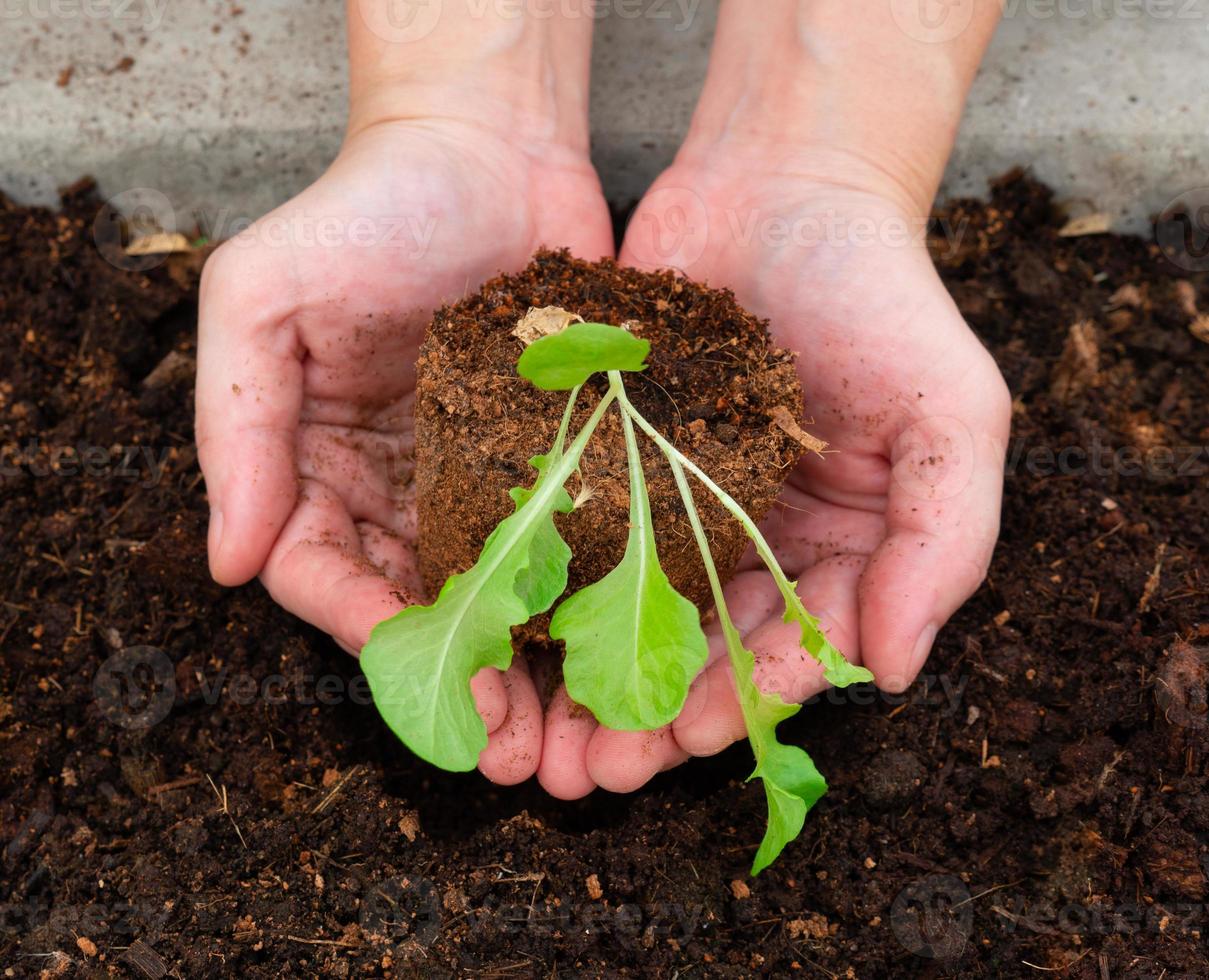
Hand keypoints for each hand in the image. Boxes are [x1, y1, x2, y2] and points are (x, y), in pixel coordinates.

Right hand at [196, 116, 612, 784]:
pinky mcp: (563, 459)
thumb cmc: (365, 208)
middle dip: (464, 685)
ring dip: (536, 675)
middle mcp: (401, 490)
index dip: (369, 634)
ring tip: (579, 737)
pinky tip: (630, 650)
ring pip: (505, 601)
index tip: (423, 679)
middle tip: (514, 753)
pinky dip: (594, 602)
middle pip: (424, 612)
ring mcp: (486, 480)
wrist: (487, 147)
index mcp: (321, 469)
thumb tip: (224, 561)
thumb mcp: (260, 298)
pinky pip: (574, 544)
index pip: (327, 578)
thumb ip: (235, 426)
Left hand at [534, 147, 1010, 798]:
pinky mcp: (609, 455)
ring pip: (621, 611)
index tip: (677, 744)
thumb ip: (942, 542)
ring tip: (528, 734)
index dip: (737, 707)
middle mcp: (751, 541)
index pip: (788, 655)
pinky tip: (495, 629)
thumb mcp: (951, 413)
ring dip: (578, 679)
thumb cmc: (882, 294)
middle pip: (696, 653)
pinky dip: (538, 585)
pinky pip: (571, 531)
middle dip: (642, 718)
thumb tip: (896, 669)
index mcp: (835, 551)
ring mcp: (674, 500)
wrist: (783, 183)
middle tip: (584, 773)